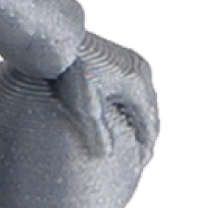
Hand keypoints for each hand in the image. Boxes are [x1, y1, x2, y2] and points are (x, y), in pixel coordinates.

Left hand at [52, 33, 159, 163]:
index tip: (138, 168)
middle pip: (151, 114)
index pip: (148, 127)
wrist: (57, 39)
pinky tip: (123, 115)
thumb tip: (106, 154)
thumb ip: (95, 129)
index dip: (144, 149)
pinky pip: (136, 88)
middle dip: (147, 137)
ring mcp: (135, 63)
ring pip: (145, 100)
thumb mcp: (80, 105)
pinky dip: (133, 105)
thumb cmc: (65, 74)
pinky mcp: (126, 57)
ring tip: (135, 142)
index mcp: (136, 87)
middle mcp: (141, 73)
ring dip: (142, 121)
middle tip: (140, 161)